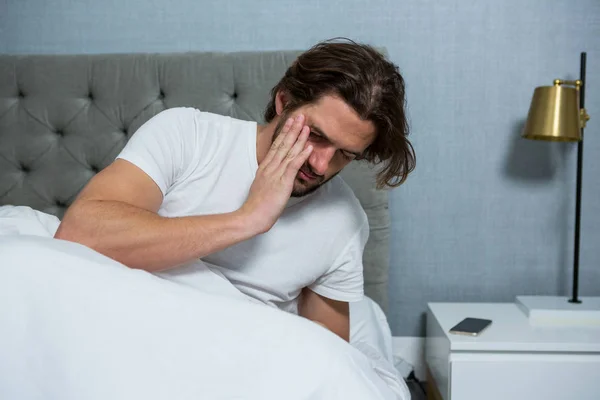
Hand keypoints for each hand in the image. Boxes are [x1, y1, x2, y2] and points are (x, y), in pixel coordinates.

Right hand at [240, 114, 312, 232]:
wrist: (252, 216)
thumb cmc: (257, 206)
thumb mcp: (262, 186)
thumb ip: (269, 177)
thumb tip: (276, 175)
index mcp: (265, 167)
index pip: (276, 146)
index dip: (284, 133)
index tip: (290, 122)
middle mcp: (270, 167)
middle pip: (282, 144)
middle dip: (292, 129)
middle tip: (300, 116)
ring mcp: (276, 173)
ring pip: (289, 151)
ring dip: (299, 138)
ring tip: (307, 126)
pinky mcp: (282, 182)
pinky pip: (293, 165)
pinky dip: (302, 155)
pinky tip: (309, 147)